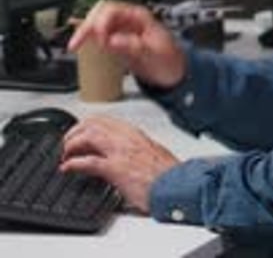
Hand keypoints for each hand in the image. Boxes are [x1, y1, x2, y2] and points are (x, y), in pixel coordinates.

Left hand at [60, 115, 178, 212]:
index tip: (80, 132)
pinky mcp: (116, 169)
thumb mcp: (151, 153)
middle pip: (93, 123)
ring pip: (88, 136)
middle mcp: (126, 137)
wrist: (176, 185)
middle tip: (67, 142)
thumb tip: (129, 155)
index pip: (105, 120)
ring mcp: (120, 152)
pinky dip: (74, 163)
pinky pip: (89, 161)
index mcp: (134, 133)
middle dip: (75, 131)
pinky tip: (67, 167)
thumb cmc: (168, 173)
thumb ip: (136, 149)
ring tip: (65, 153)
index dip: (88, 124)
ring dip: (71, 143)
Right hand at [68, 0, 186, 88]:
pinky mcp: (117, 39)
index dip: (101, 22)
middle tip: (78, 42)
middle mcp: (128, 19)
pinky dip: (87, 36)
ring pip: (96, 20)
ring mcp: (122, 28)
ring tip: (75, 44)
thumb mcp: (153, 53)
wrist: (175, 71)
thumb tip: (112, 40)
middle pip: (100, 11)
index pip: (112, 9)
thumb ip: (133, 45)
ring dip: (84, 29)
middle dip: (87, 24)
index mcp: (139, 16)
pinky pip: (98, 32)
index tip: (100, 40)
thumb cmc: (169, 59)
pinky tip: (79, 42)